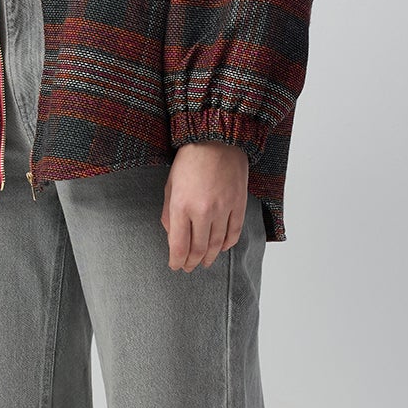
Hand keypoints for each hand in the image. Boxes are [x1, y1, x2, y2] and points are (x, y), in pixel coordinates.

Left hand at [161, 142, 248, 269]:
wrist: (216, 139)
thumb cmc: (189, 160)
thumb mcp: (170, 186)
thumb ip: (169, 214)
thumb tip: (173, 237)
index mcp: (181, 206)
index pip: (179, 245)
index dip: (177, 261)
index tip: (175, 266)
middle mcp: (203, 211)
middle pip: (198, 249)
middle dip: (192, 262)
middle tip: (188, 268)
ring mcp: (223, 209)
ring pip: (216, 244)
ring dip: (209, 257)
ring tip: (204, 263)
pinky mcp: (238, 204)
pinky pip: (234, 232)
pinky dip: (227, 244)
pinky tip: (220, 249)